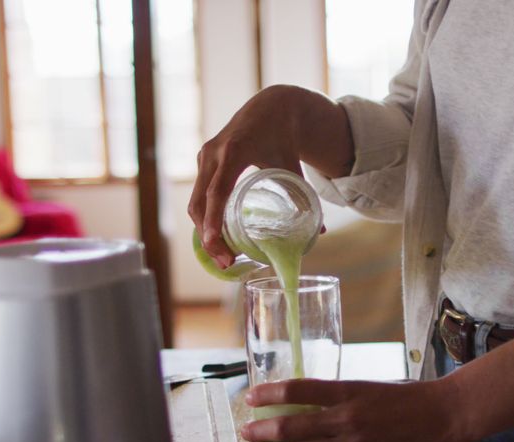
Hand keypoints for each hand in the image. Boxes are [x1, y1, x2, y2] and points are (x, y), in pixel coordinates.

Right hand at [188, 85, 352, 268]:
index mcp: (234, 152)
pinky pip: (197, 195)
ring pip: (195, 202)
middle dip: (208, 236)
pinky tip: (215, 238)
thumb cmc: (282, 136)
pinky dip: (204, 218)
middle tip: (226, 262)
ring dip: (204, 231)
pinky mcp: (203, 163)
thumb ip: (304, 198)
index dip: (214, 221)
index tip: (215, 245)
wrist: (271, 107)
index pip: (217, 192)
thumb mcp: (292, 167)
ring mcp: (204, 158)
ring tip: (223, 256)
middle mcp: (213, 154)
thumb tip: (319, 232)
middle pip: (199, 203)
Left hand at [241, 379, 470, 441]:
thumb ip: (343, 396)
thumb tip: (312, 403)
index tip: (251, 397)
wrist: (447, 415)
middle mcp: (348, 417)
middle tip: (246, 432)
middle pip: (293, 425)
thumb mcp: (373, 385)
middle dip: (264, 430)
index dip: (270, 393)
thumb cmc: (412, 397)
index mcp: (350, 390)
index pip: (299, 389)